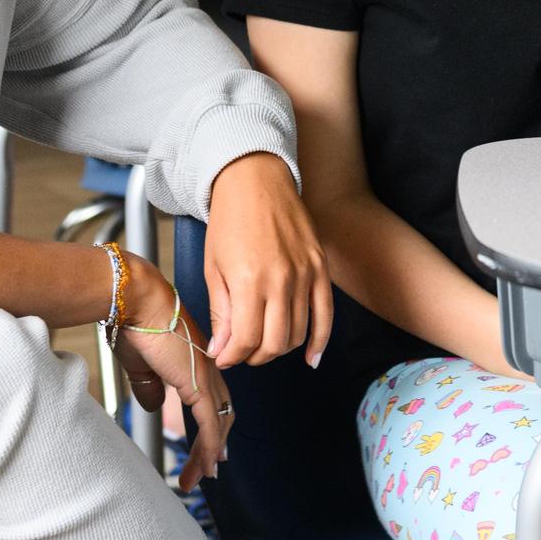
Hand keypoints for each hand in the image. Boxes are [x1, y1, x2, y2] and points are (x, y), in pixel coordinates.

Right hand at [113, 255, 230, 492]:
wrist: (135, 300)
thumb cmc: (133, 323)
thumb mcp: (140, 363)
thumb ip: (149, 385)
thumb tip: (154, 406)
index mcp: (196, 360)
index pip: (211, 400)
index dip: (212, 425)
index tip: (209, 449)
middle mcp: (208, 367)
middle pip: (220, 414)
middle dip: (214, 446)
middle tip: (207, 470)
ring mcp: (206, 375)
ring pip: (218, 424)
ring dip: (209, 454)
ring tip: (198, 479)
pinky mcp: (198, 383)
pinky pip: (210, 424)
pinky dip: (209, 447)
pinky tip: (204, 466)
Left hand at [203, 152, 330, 368]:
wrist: (255, 180)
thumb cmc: (229, 220)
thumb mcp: (214, 267)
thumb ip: (221, 312)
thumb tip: (222, 350)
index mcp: (249, 281)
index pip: (245, 340)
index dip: (232, 356)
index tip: (224, 357)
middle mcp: (281, 281)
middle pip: (274, 344)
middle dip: (254, 357)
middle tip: (241, 352)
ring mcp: (305, 275)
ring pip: (298, 334)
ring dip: (280, 348)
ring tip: (263, 343)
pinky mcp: (320, 269)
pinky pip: (326, 316)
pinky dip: (319, 342)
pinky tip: (311, 359)